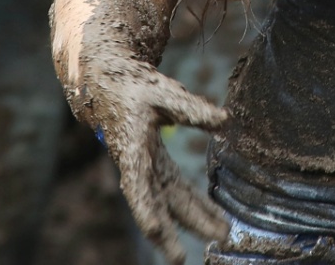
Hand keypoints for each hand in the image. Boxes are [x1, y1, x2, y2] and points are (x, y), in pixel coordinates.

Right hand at [79, 62, 229, 264]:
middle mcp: (138, 166)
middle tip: (183, 258)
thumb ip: (192, 109)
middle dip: (171, 231)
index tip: (154, 230)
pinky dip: (193, 204)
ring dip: (192, 219)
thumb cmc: (133, 89)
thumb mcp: (162, 93)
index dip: (145, 208)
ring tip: (220, 235)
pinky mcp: (156, 166)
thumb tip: (225, 122)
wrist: (108, 87)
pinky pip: (176, 191)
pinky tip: (213, 216)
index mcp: (132, 148)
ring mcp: (147, 169)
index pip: (138, 184)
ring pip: (170, 201)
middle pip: (157, 202)